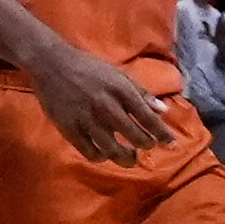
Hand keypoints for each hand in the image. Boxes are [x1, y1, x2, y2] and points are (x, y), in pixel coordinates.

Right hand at [32, 52, 176, 166]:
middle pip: (136, 138)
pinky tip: (104, 154)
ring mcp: (88, 121)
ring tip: (129, 157)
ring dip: (126, 158)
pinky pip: (91, 153)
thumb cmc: (89, 68)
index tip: (172, 145)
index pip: (149, 119)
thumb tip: (163, 111)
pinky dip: (101, 158)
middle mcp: (108, 108)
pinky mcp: (71, 130)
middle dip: (146, 146)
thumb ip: (141, 93)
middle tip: (147, 147)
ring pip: (114, 151)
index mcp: (122, 91)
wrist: (52, 65)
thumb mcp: (119, 75)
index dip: (163, 135)